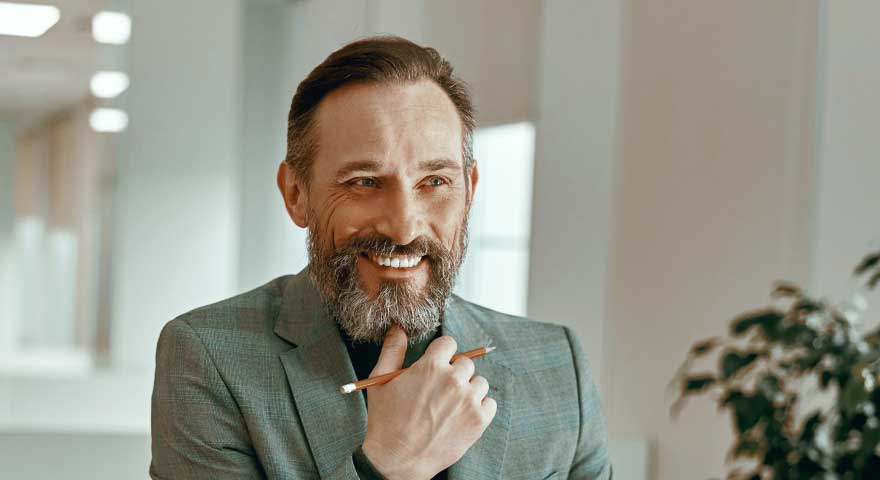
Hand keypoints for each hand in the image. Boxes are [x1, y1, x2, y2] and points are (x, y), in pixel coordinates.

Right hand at [361, 325, 496, 479]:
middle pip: (466, 362)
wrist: (397, 461)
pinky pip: (489, 403)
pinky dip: (479, 408)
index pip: (449, 343)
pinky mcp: (479, 420)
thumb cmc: (386, 421)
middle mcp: (453, 379)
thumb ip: (392, 350)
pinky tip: (461, 416)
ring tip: (450, 406)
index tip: (435, 366)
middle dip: (454, 373)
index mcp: (431, 366)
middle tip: (439, 391)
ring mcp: (469, 400)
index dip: (440, 355)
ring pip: (479, 382)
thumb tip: (398, 328)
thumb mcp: (381, 382)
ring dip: (468, 390)